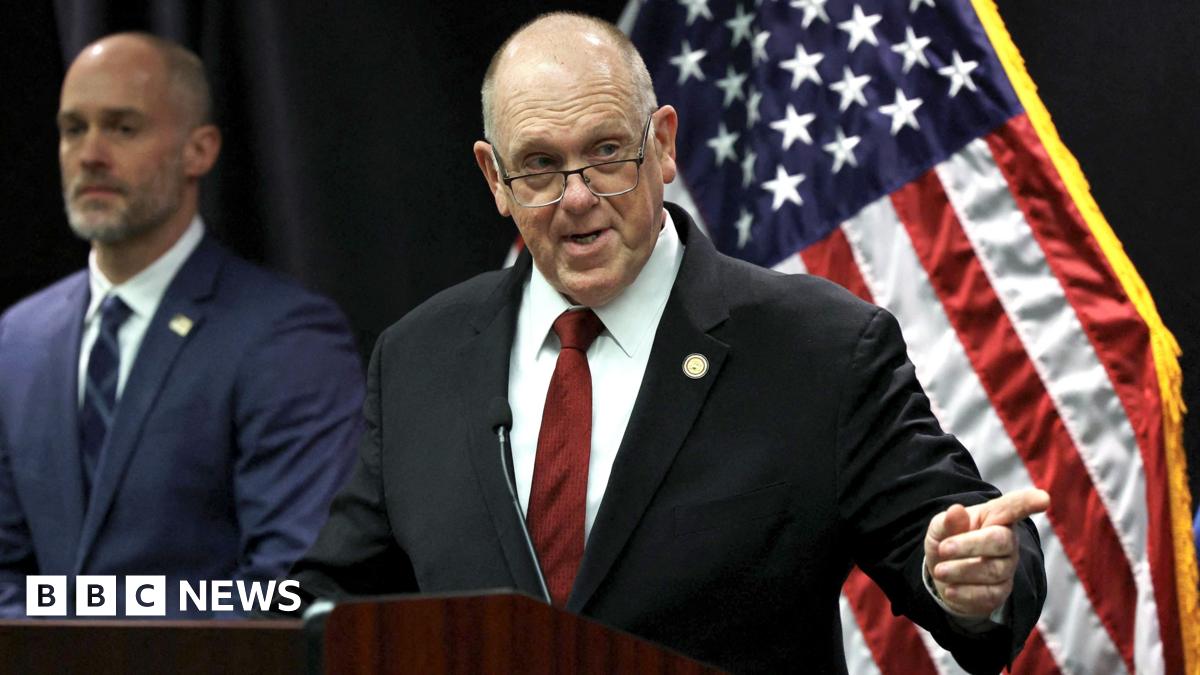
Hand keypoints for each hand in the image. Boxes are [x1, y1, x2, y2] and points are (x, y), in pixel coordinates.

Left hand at [924, 488, 1049, 617]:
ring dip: (960, 571)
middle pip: (1001, 540)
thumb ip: (947, 522)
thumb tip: (956, 510)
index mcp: (993, 517)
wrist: (943, 578)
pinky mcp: (1001, 592)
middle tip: (943, 549)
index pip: (1013, 507)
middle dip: (968, 545)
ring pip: (993, 570)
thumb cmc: (946, 543)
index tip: (1043, 499)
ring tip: (940, 571)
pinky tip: (949, 589)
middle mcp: (1007, 541)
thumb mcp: (939, 529)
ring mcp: (1007, 567)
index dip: (1028, 502)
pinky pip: (989, 594)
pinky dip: (964, 592)